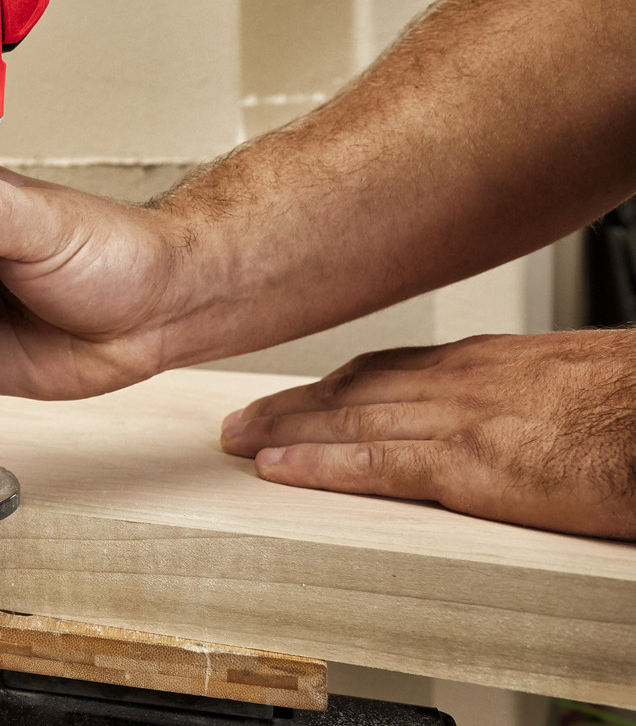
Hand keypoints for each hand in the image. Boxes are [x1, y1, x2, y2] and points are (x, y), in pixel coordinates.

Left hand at [220, 330, 635, 539]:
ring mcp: (461, 420)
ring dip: (284, 432)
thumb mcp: (565, 384)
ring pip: (347, 421)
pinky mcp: (473, 465)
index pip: (384, 368)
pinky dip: (318, 467)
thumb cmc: (633, 406)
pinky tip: (278, 471)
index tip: (294, 398)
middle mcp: (461, 381)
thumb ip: (516, 396)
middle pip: (351, 390)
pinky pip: (376, 465)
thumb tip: (505, 416)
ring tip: (238, 443)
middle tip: (240, 421)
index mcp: (485, 364)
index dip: (328, 385)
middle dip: (289, 407)